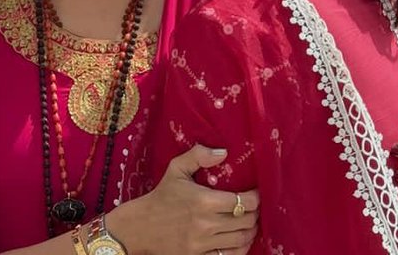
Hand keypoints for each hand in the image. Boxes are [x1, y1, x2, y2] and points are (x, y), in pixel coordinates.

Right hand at [112, 145, 258, 254]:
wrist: (142, 226)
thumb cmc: (162, 195)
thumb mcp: (176, 168)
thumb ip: (199, 155)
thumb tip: (224, 152)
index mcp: (203, 201)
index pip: (242, 202)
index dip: (255, 198)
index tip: (256, 192)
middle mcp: (206, 224)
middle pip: (246, 222)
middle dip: (255, 213)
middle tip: (254, 206)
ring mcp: (203, 245)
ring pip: (241, 241)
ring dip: (250, 231)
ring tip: (250, 221)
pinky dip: (240, 249)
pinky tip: (241, 239)